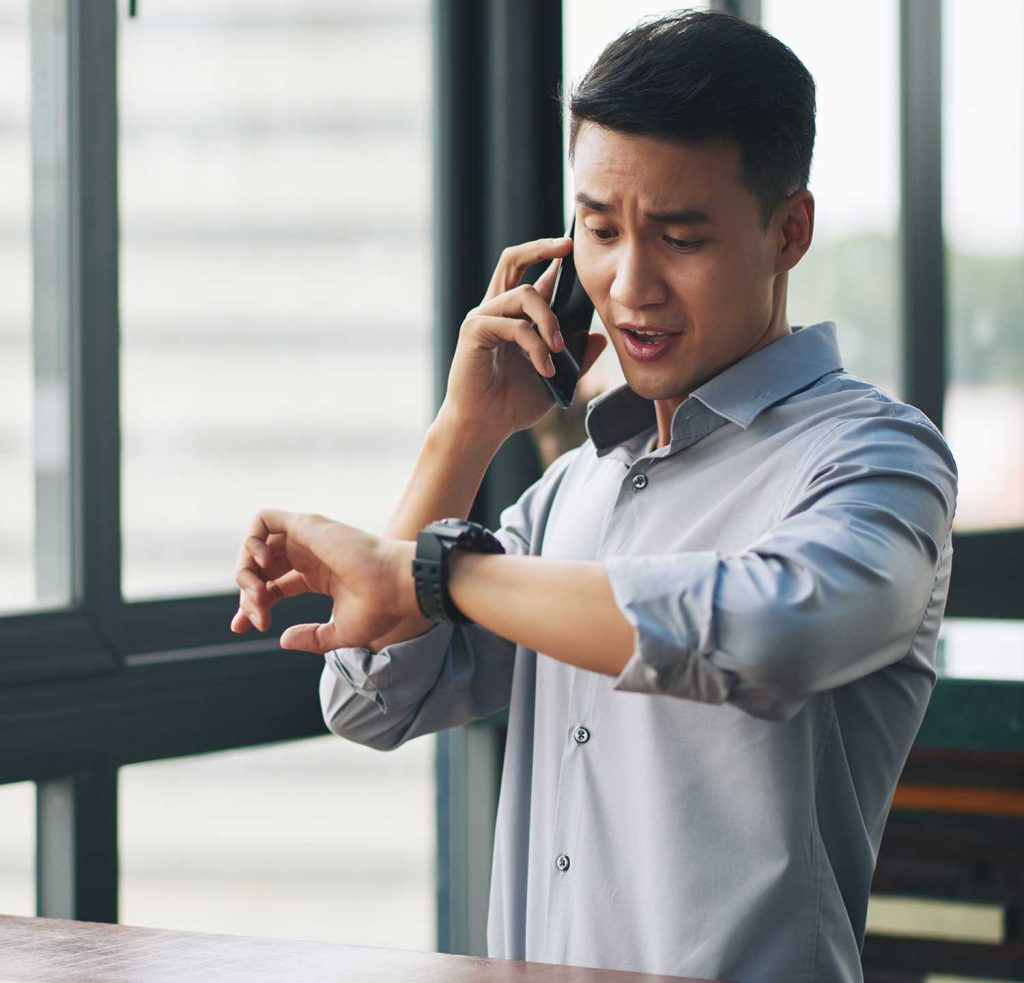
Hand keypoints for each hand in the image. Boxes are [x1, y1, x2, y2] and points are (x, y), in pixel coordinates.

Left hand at [230, 509, 416, 652]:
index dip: (253, 604)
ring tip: (258, 594)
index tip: (241, 627)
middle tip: (255, 618)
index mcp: (319, 576)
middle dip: (247, 594)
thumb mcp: (339, 634)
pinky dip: (252, 540)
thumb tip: (282, 640)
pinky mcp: (306, 524)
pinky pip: (263, 519)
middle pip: (261, 569)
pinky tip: (263, 565)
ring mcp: (307, 538)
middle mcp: (310, 555)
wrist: (395, 587)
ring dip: (246, 570)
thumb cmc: (379, 609)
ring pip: (257, 544)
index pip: (273, 586)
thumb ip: (309, 638)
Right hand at [439, 236, 607, 439]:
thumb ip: (576, 358)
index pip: (535, 275)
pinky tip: (545, 369)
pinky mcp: (475, 331)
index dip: (553, 256)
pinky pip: (513, 325)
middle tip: (567, 245)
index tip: (576, 243)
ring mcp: (484, 317)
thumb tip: (599, 337)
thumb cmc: (514, 403)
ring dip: (549, 321)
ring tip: (559, 350)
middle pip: (513, 259)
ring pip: (524, 294)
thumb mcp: (557, 378)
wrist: (485, 426)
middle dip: (542, 247)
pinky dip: (535, 346)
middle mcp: (497, 309)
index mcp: (516, 315)